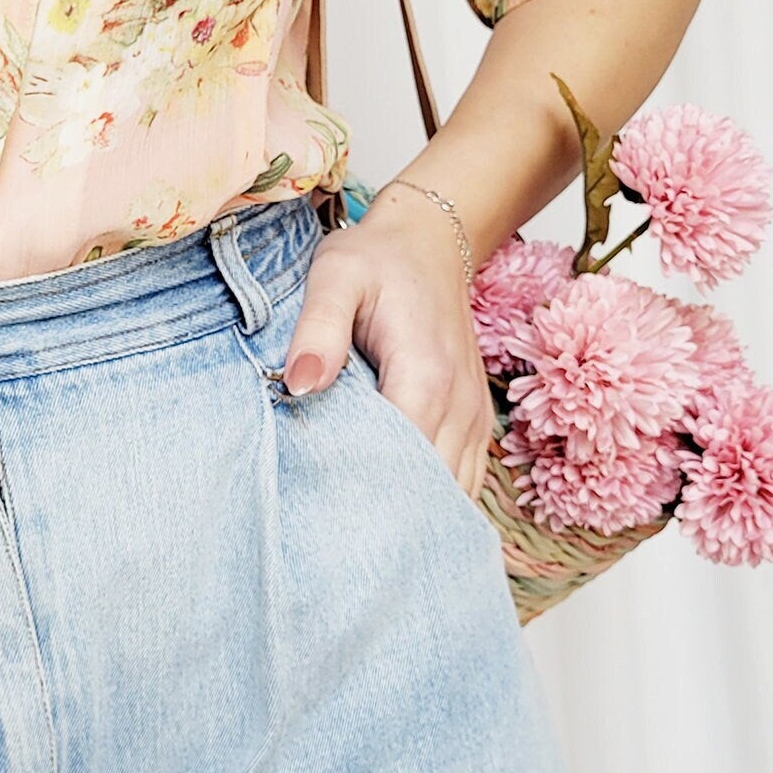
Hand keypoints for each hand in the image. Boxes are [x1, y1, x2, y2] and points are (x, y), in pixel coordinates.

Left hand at [283, 184, 494, 497]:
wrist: (430, 242)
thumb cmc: (376, 259)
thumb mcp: (335, 277)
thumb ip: (318, 329)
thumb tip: (297, 384)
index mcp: (425, 375)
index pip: (399, 463)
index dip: (358, 492)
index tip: (316, 508)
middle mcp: (460, 406)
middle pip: (427, 489)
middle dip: (382, 513)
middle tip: (329, 530)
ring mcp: (474, 419)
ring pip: (452, 495)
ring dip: (410, 512)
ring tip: (358, 526)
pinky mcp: (475, 424)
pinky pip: (464, 483)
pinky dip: (433, 500)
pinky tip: (393, 507)